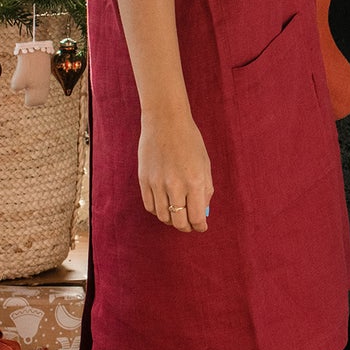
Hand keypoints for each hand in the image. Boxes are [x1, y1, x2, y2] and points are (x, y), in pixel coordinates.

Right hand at [137, 109, 212, 233]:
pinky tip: (164, 206)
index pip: (196, 217)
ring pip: (163, 216)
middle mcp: (175, 186)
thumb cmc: (189, 141)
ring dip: (171, 220)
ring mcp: (157, 184)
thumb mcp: (205, 164)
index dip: (200, 226)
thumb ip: (205, 189)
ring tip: (177, 215)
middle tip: (189, 225)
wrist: (165, 122)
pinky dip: (158, 211)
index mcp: (195, 181)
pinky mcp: (143, 180)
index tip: (201, 227)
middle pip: (179, 222)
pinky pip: (149, 206)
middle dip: (186, 227)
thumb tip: (203, 211)